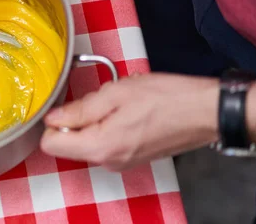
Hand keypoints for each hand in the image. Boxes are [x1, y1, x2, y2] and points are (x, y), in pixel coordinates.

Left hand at [40, 73, 218, 171]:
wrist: (205, 112)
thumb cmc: (165, 98)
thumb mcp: (116, 93)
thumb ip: (80, 109)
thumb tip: (52, 118)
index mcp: (99, 147)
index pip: (50, 143)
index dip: (54, 120)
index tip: (68, 103)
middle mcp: (108, 161)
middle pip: (69, 143)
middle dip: (77, 118)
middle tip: (101, 97)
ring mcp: (121, 162)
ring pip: (88, 140)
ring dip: (95, 119)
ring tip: (120, 101)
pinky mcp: (132, 157)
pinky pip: (106, 141)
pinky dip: (109, 124)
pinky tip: (129, 109)